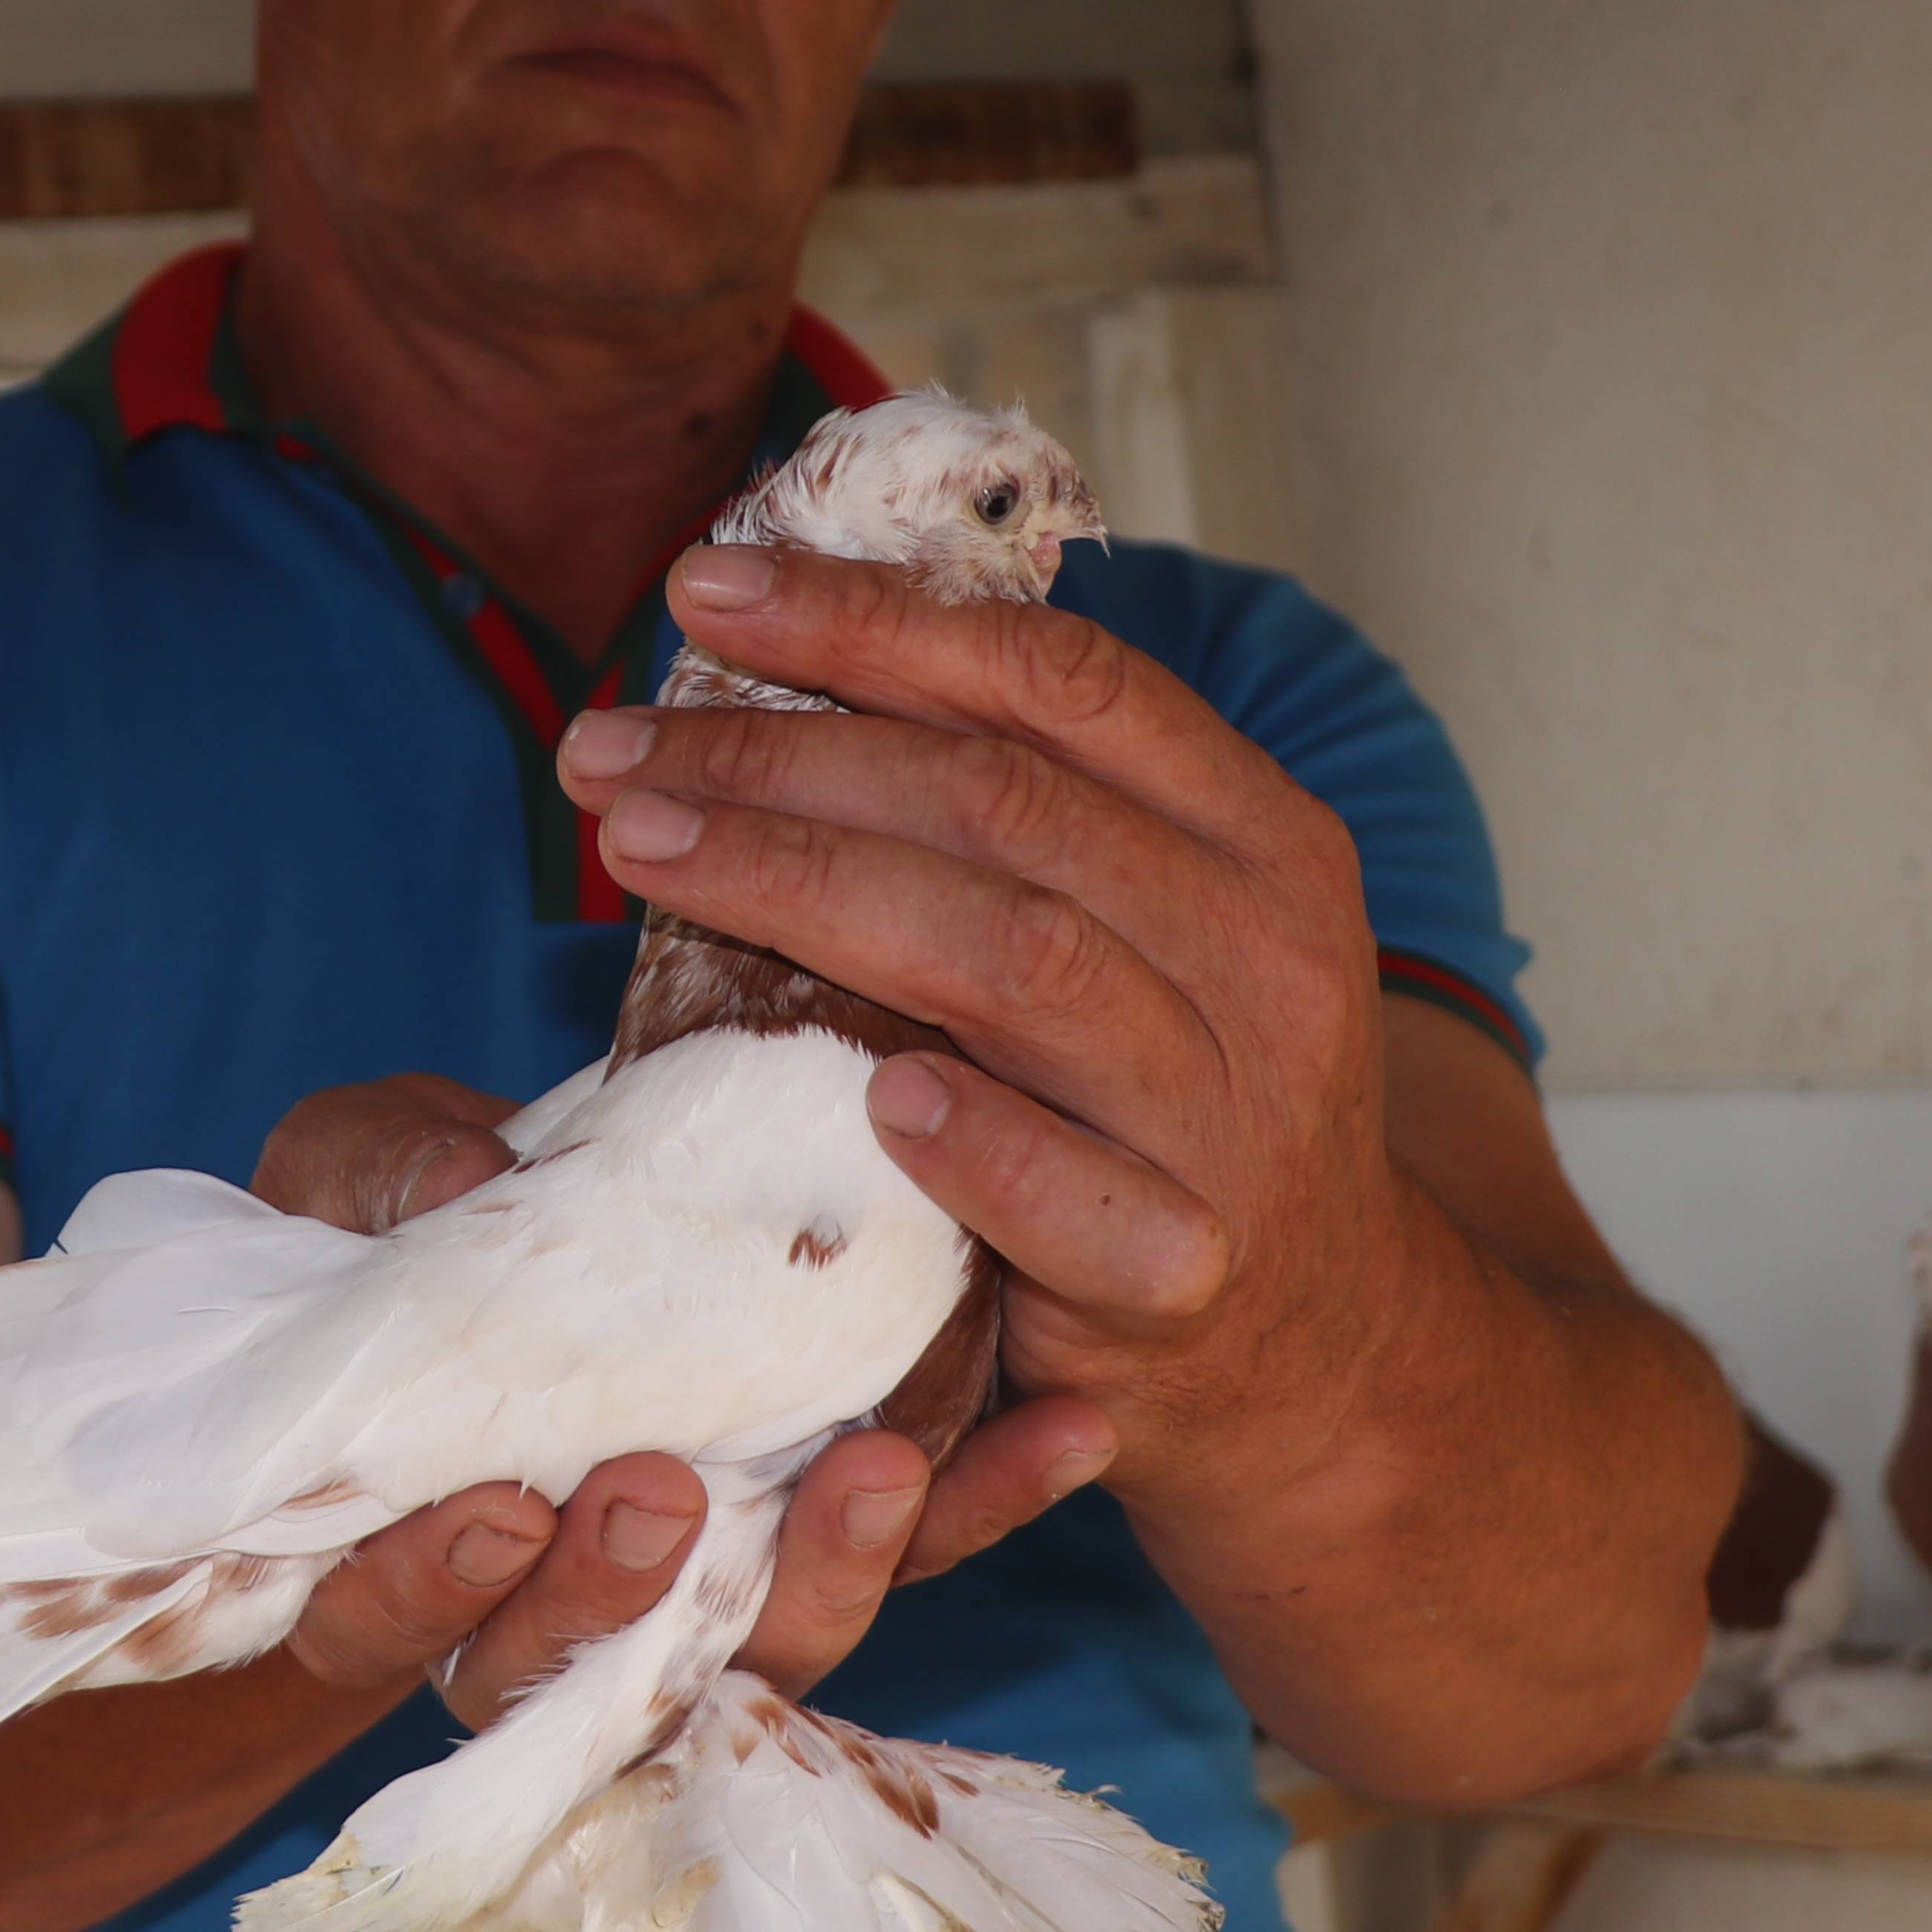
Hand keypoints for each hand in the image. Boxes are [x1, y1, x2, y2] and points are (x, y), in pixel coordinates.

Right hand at [239, 1071, 1110, 1727]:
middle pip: (571, 1671)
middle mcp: (542, 1606)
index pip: (383, 1622)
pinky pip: (909, 1553)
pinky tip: (1061, 1426)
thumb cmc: (399, 1204)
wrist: (553, 1181)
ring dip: (823, 1575)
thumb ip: (384, 1176)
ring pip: (758, 1649)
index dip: (429, 1589)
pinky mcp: (823, 1539)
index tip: (494, 1504)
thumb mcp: (358, 1167)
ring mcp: (695, 1588)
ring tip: (879, 1467)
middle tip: (667, 1492)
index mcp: (395, 1542)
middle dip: (617, 1598)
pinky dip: (986, 1499)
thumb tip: (463, 1183)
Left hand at [552, 542, 1441, 1526]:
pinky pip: (1065, 1191)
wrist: (1320, 1346)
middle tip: (612, 744)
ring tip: (642, 847)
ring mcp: (1233, 1121)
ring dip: (805, 886)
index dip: (873, 620)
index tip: (701, 585)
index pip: (1059, 682)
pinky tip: (863, 1092)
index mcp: (1261, 839)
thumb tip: (784, 673)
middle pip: (1005, 806)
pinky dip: (966, 1134)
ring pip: (1018, 961)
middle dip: (783, 753)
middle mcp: (1265, 959)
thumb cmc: (1171, 1106)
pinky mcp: (1182, 1271)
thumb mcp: (1155, 930)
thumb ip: (1025, 819)